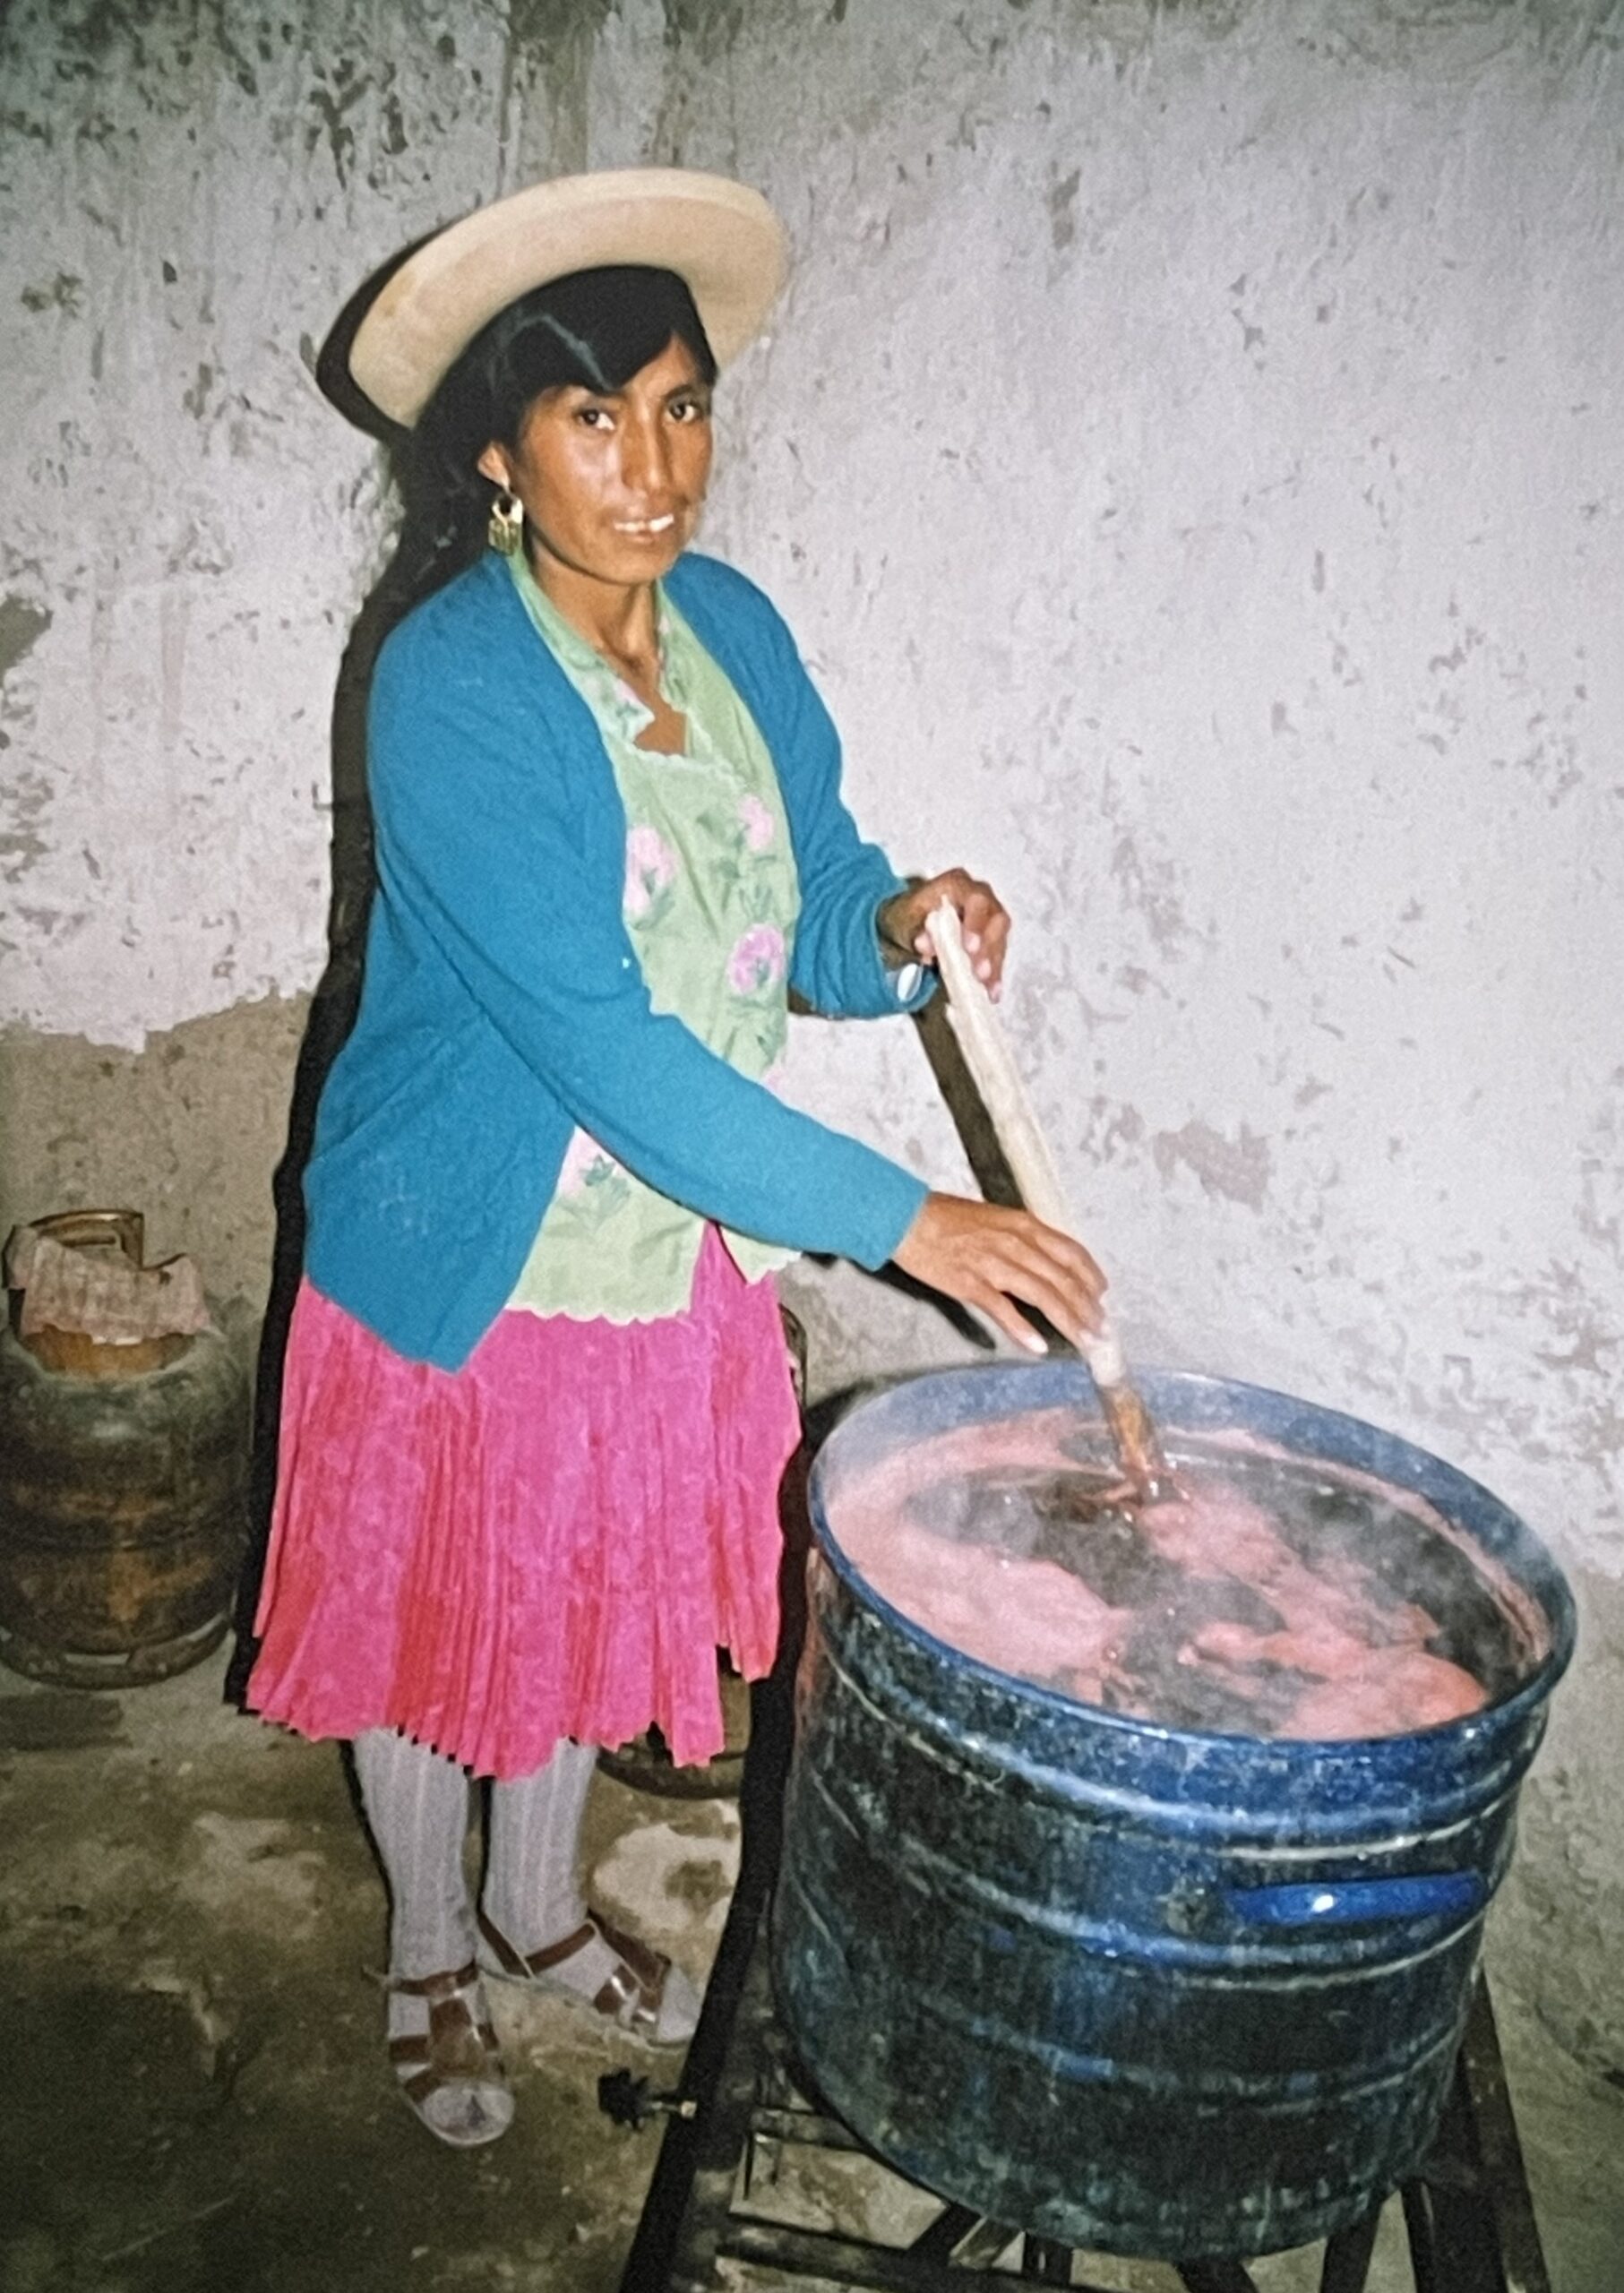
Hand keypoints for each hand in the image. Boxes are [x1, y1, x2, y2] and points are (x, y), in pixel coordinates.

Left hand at [879, 868, 1010, 998]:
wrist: (908, 920)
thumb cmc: (907, 916)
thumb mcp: (903, 920)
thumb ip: (914, 929)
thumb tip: (925, 944)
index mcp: (957, 884)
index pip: (974, 900)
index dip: (976, 923)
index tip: (970, 947)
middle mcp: (979, 896)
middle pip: (994, 919)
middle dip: (988, 948)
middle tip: (979, 972)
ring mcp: (989, 915)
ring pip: (1000, 939)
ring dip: (994, 964)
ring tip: (987, 987)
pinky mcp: (992, 936)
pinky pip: (998, 954)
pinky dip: (994, 974)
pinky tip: (992, 992)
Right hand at [892, 1192, 1107, 1356]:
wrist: (906, 1218)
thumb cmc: (948, 1219)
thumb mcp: (996, 1219)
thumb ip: (1024, 1239)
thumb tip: (1047, 1262)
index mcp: (1024, 1225)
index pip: (1071, 1252)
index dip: (1091, 1277)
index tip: (1101, 1297)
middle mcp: (1015, 1242)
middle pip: (1063, 1279)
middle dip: (1087, 1308)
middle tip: (1101, 1331)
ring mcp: (993, 1263)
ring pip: (1043, 1295)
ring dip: (1068, 1321)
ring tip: (1084, 1341)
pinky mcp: (970, 1283)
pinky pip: (1003, 1309)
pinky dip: (1023, 1329)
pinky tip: (1038, 1345)